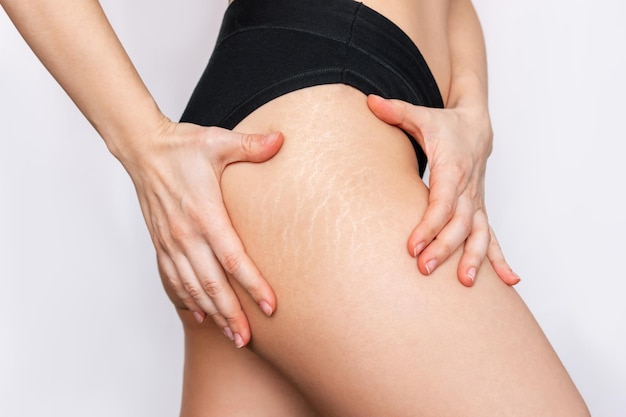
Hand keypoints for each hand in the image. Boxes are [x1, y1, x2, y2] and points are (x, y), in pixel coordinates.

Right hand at [116, 119, 283, 347]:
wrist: (142, 150)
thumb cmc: (182, 146)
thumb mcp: (218, 141)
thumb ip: (251, 145)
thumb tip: (282, 140)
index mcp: (205, 214)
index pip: (233, 259)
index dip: (253, 285)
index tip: (270, 307)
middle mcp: (187, 235)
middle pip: (212, 284)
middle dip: (231, 314)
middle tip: (248, 339)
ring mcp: (171, 242)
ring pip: (192, 287)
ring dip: (211, 314)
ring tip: (229, 335)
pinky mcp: (161, 243)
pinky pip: (172, 279)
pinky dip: (185, 300)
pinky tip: (198, 315)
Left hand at [367, 95, 519, 286]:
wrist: (476, 125)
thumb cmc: (445, 125)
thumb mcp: (421, 115)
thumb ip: (396, 111)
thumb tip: (369, 101)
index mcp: (453, 167)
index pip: (442, 201)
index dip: (429, 224)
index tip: (412, 246)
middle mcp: (468, 188)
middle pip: (459, 223)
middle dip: (444, 248)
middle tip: (423, 269)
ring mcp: (476, 201)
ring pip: (480, 233)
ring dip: (474, 258)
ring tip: (464, 283)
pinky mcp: (479, 210)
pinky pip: (492, 236)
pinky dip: (501, 258)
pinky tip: (509, 281)